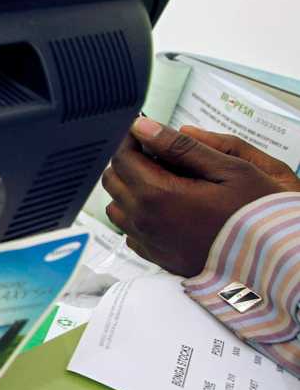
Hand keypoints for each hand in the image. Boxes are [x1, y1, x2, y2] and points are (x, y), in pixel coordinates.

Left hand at [101, 119, 299, 275]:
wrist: (277, 261)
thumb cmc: (258, 215)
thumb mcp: (229, 169)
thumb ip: (181, 147)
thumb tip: (144, 128)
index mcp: (158, 196)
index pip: (122, 158)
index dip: (130, 139)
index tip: (145, 131)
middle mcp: (146, 222)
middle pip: (113, 181)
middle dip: (127, 161)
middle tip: (155, 151)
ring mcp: (150, 243)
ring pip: (117, 208)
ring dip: (130, 189)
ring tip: (162, 178)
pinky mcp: (158, 258)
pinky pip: (131, 232)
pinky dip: (138, 215)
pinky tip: (166, 207)